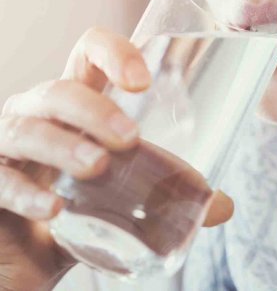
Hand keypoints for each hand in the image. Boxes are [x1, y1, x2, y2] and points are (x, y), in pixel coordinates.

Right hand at [0, 27, 233, 289]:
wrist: (27, 256)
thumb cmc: (78, 211)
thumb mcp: (121, 198)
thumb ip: (162, 196)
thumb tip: (222, 205)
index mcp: (74, 109)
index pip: (88, 58)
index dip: (112, 53)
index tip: (142, 81)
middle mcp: (37, 117)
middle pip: (59, 92)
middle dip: (94, 109)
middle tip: (130, 138)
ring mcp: (5, 147)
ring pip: (26, 128)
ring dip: (64, 145)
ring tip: (98, 166)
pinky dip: (25, 192)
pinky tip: (53, 209)